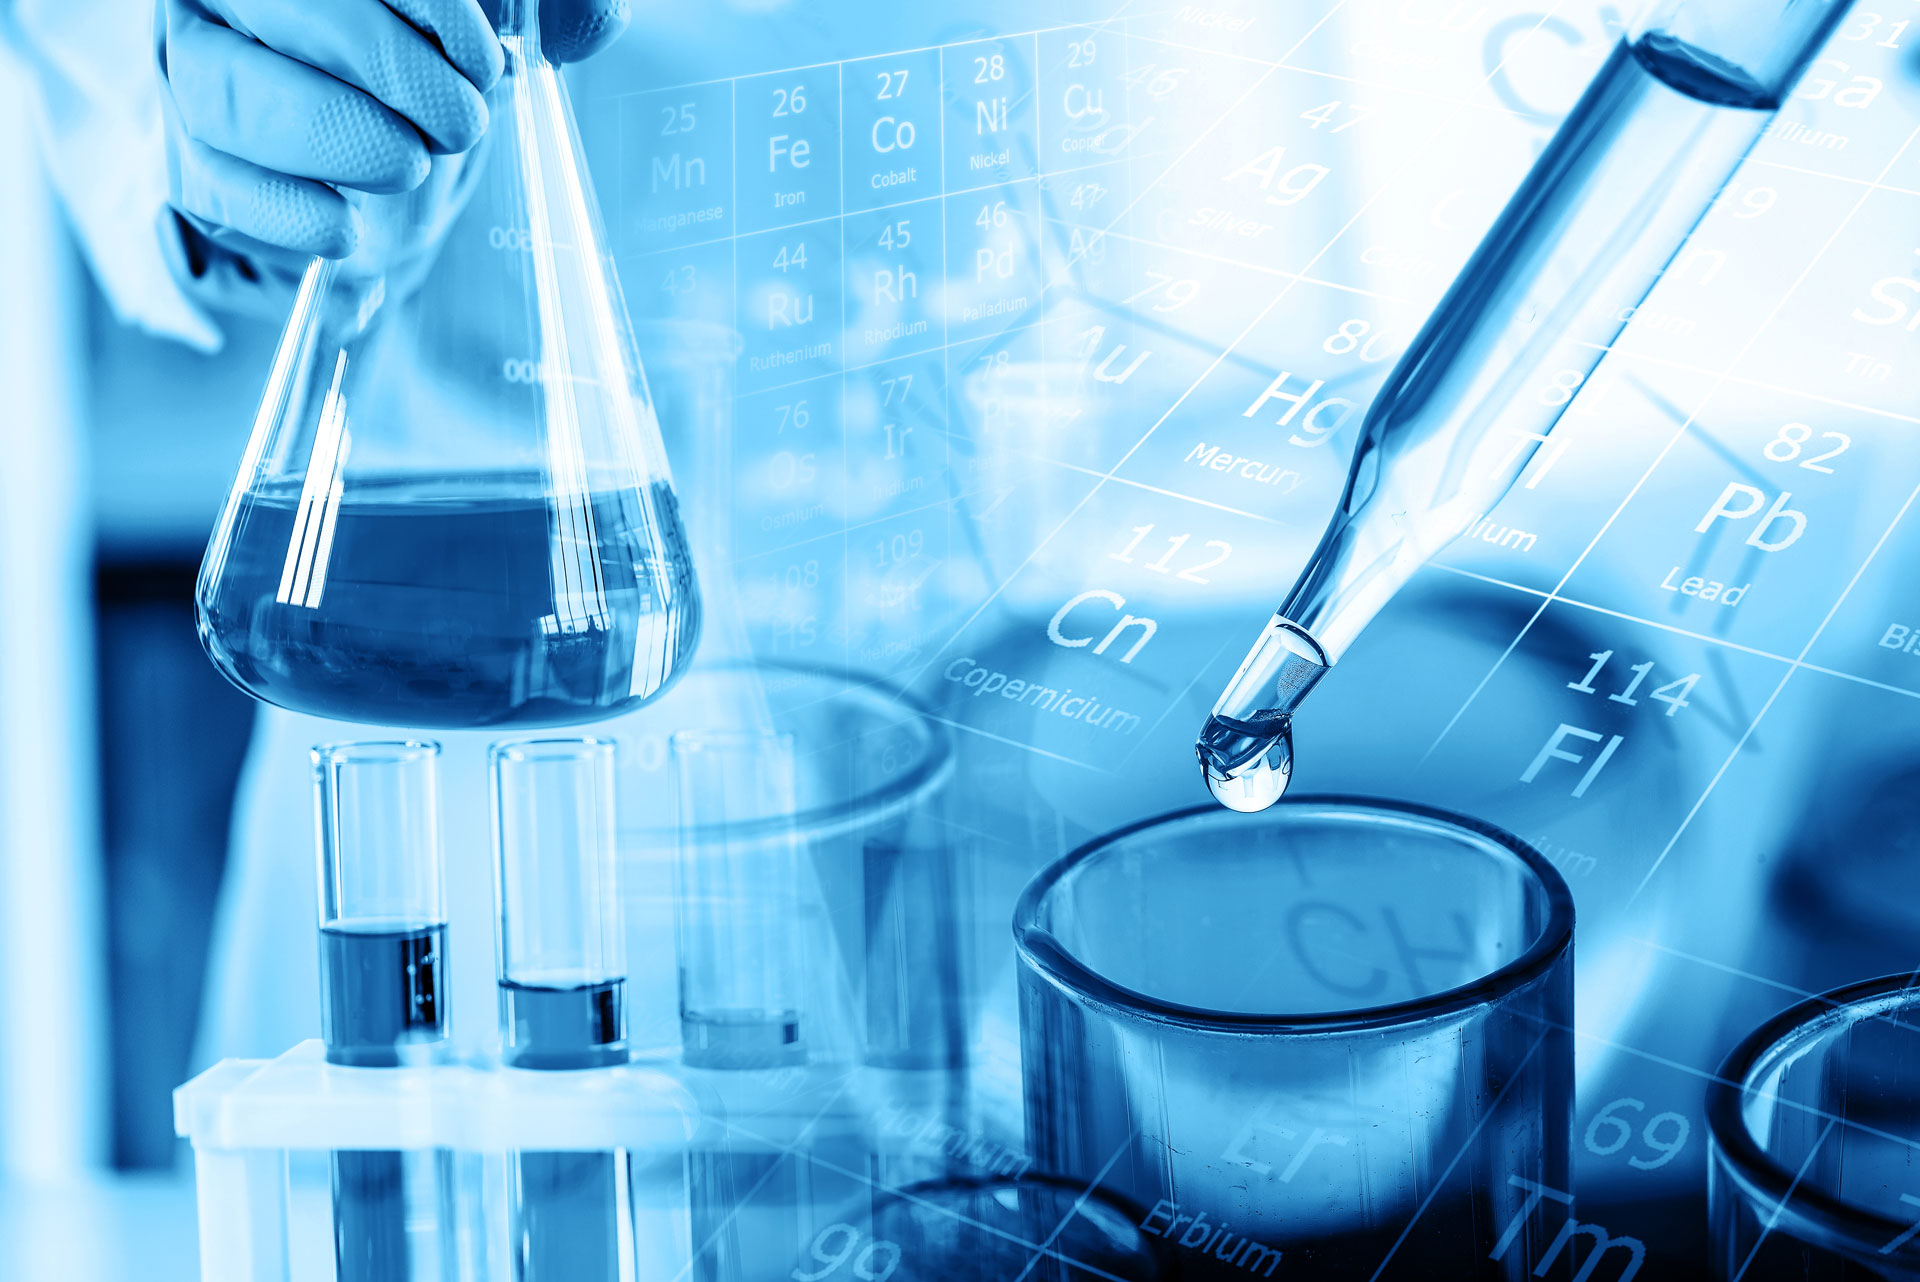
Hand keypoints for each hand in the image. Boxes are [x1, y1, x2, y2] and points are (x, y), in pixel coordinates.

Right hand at [157, 0, 627, 263]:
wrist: (378, 156)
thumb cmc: (431, 67)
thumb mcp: (485, 27)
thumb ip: (546, 5)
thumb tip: (593, 26)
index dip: (425, 6)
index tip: (483, 62)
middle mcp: (223, 0)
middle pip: (276, 7)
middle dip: (386, 68)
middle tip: (459, 124)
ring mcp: (193, 76)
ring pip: (225, 92)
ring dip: (336, 137)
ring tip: (407, 166)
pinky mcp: (192, 164)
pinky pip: (210, 186)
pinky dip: (287, 215)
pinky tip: (348, 229)